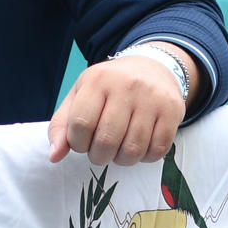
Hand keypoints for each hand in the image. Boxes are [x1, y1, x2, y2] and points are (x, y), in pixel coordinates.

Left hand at [47, 45, 194, 165]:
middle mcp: (127, 86)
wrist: (152, 67)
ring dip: (121, 160)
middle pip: (106, 141)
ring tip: (118, 149)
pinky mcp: (173, 110)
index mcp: (98, 80)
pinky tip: (139, 146)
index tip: (82, 142)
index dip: (77, 143)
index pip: (80, 124)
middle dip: (99, 156)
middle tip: (100, 150)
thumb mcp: (81, 95)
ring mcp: (152, 98)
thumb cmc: (109, 87)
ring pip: (133, 150)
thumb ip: (62, 125)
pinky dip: (145, 157)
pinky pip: (157, 150)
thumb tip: (54, 156)